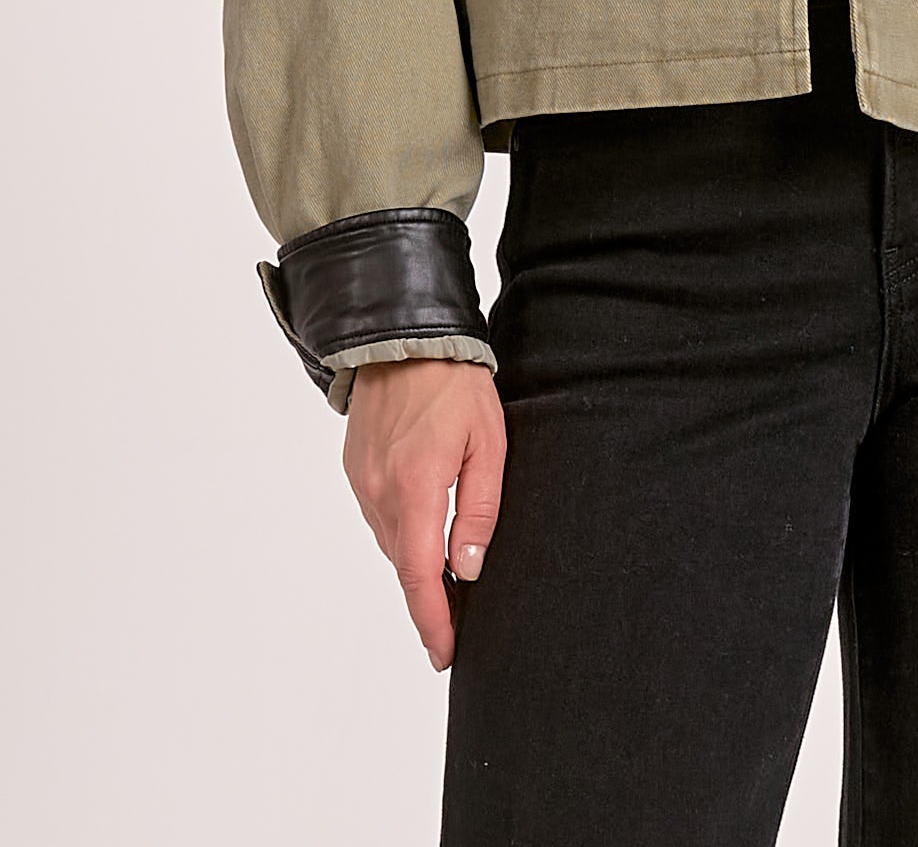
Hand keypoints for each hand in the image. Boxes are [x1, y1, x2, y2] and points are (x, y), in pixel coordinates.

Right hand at [342, 358, 505, 671]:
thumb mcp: (488, 443)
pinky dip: (403, 530)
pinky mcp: (355, 469)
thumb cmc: (456, 384)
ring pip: (391, 542)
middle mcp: (379, 490)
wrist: (405, 337)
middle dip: (429, 596)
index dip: (432, 620)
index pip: (419, 574)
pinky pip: (380, 516)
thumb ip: (480, 509)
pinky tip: (426, 524)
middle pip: (404, 564)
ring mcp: (361, 480)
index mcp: (415, 486)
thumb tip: (466, 568)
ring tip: (448, 575)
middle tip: (460, 619)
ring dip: (416, 561)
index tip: (444, 654)